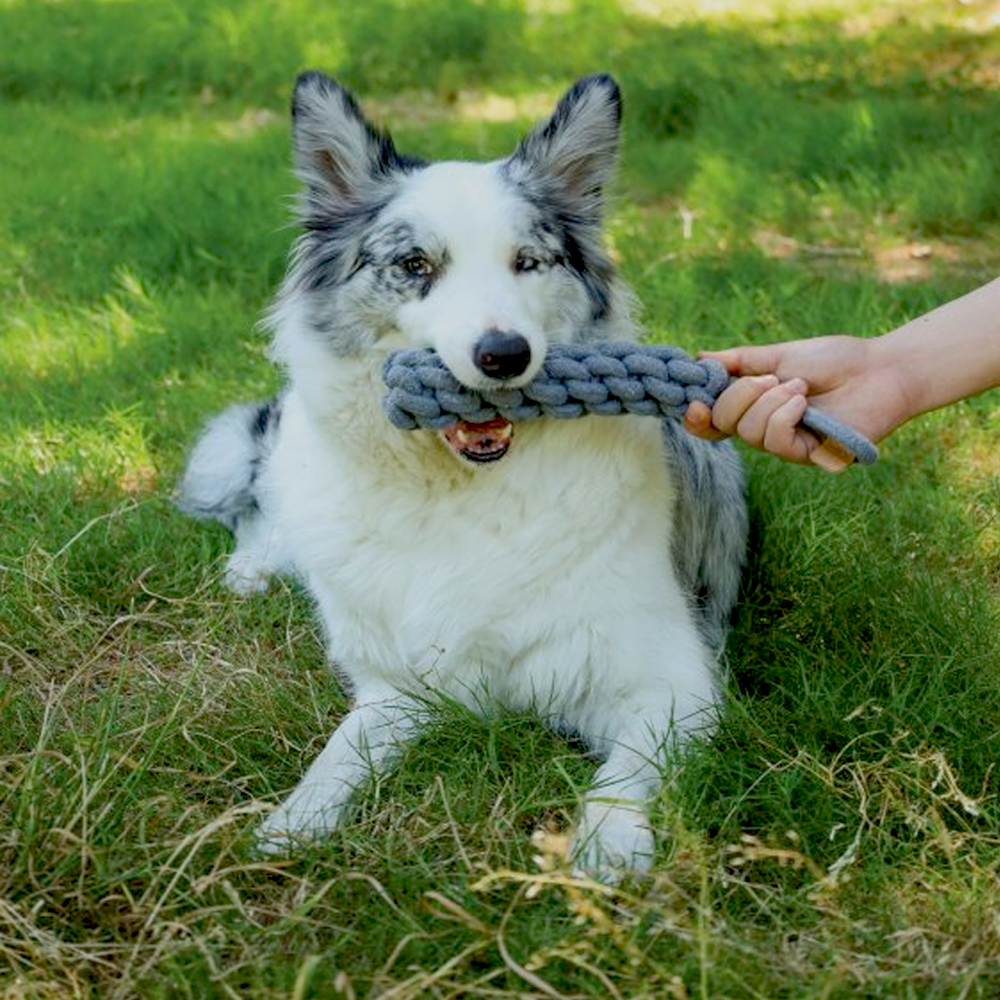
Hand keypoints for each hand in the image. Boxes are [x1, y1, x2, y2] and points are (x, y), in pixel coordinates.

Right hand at [683, 336, 910, 471]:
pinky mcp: (807, 456)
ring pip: (748, 432)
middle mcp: (765, 430)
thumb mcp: (779, 356)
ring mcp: (786, 445)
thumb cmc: (836, 360)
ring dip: (769, 401)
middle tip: (769, 378)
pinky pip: (775, 441)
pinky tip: (804, 402)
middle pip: (724, 424)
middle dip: (739, 395)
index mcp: (755, 406)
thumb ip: (739, 361)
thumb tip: (700, 358)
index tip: (694, 401)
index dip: (697, 417)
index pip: (713, 422)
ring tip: (799, 386)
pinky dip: (784, 416)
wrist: (881, 369)